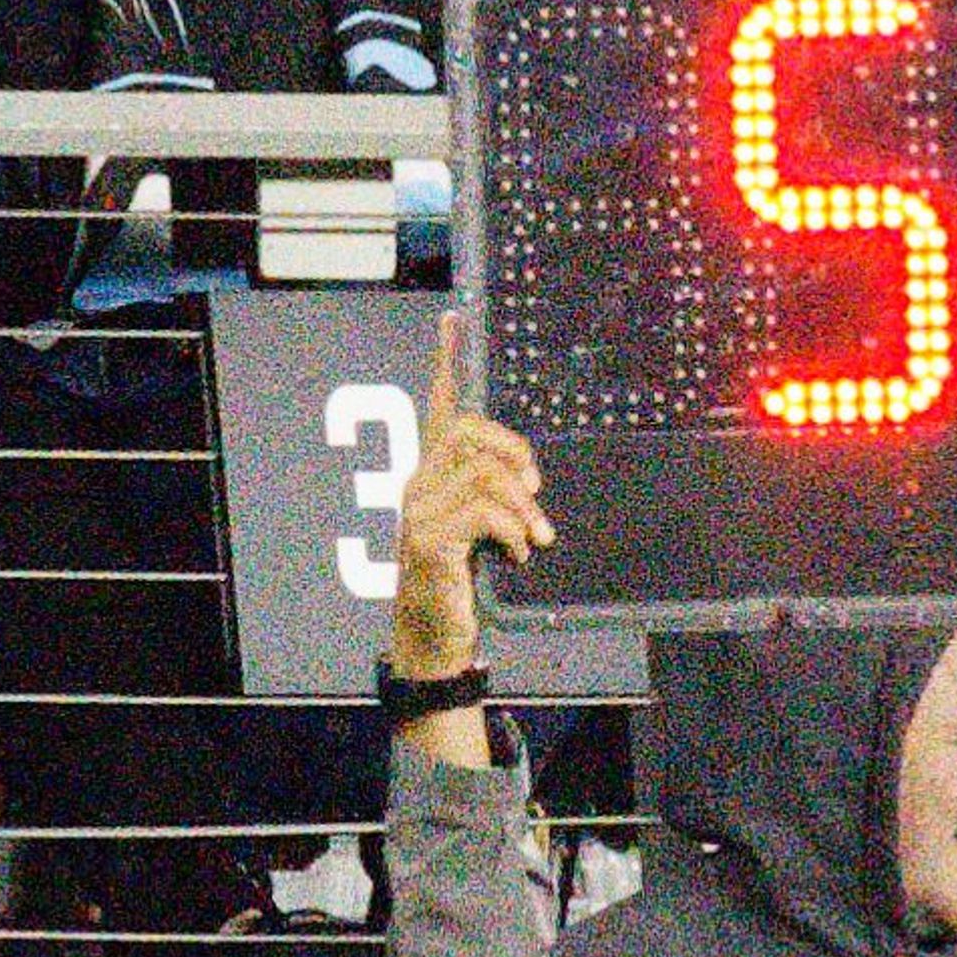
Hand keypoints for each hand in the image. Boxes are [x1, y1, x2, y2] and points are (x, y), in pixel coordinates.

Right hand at [389, 310, 552, 680]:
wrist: (438, 636)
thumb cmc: (466, 580)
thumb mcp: (489, 529)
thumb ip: (502, 497)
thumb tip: (533, 483)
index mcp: (436, 475)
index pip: (439, 408)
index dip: (445, 363)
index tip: (452, 320)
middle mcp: (420, 484)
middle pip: (467, 430)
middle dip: (512, 451)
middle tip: (537, 489)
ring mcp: (419, 511)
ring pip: (483, 473)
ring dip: (523, 504)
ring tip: (535, 537)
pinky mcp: (428, 542)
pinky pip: (483, 512)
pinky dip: (514, 531)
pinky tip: (520, 553)